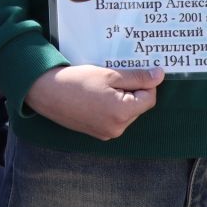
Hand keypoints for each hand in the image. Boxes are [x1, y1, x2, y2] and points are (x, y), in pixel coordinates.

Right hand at [25, 64, 162, 141]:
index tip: (130, 72)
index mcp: (122, 113)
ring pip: (127, 113)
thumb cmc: (77, 81)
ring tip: (101, 88)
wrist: (46, 93)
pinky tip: (96, 97)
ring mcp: (107, 133)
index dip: (144, 83)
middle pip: (138, 106)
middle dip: (131, 91)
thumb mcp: (110, 74)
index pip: (149, 98)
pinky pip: (114, 119)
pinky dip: (111, 108)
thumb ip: (137, 77)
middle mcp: (117, 128)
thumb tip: (159, 75)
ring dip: (121, 99)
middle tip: (112, 78)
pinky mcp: (98, 133)